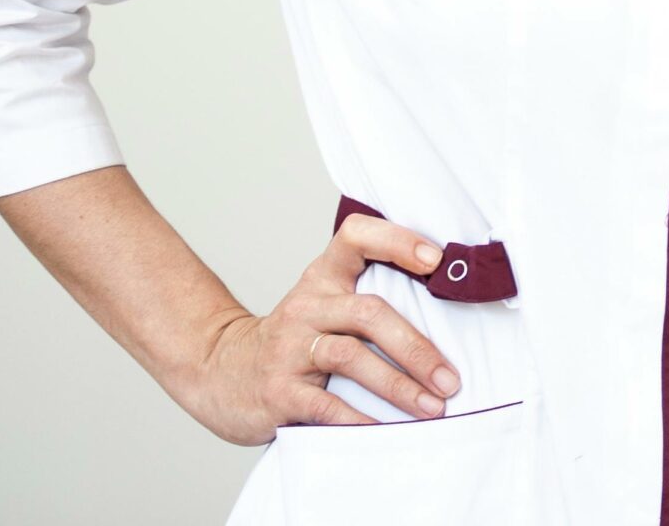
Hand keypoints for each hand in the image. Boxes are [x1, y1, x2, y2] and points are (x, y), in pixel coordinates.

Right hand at [183, 213, 463, 442]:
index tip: (436, 260)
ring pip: (350, 356)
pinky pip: (325, 404)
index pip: (355, 237)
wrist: (217, 372)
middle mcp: (306, 306)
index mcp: (323, 278)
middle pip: (368, 312)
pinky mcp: (277, 390)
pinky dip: (360, 418)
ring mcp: (288, 348)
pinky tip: (387, 431)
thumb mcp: (322, 305)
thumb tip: (451, 315)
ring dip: (398, 385)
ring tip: (433, 407)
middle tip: (450, 379)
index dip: (396, 240)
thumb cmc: (292, 340)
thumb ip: (367, 298)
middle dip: (416, 347)